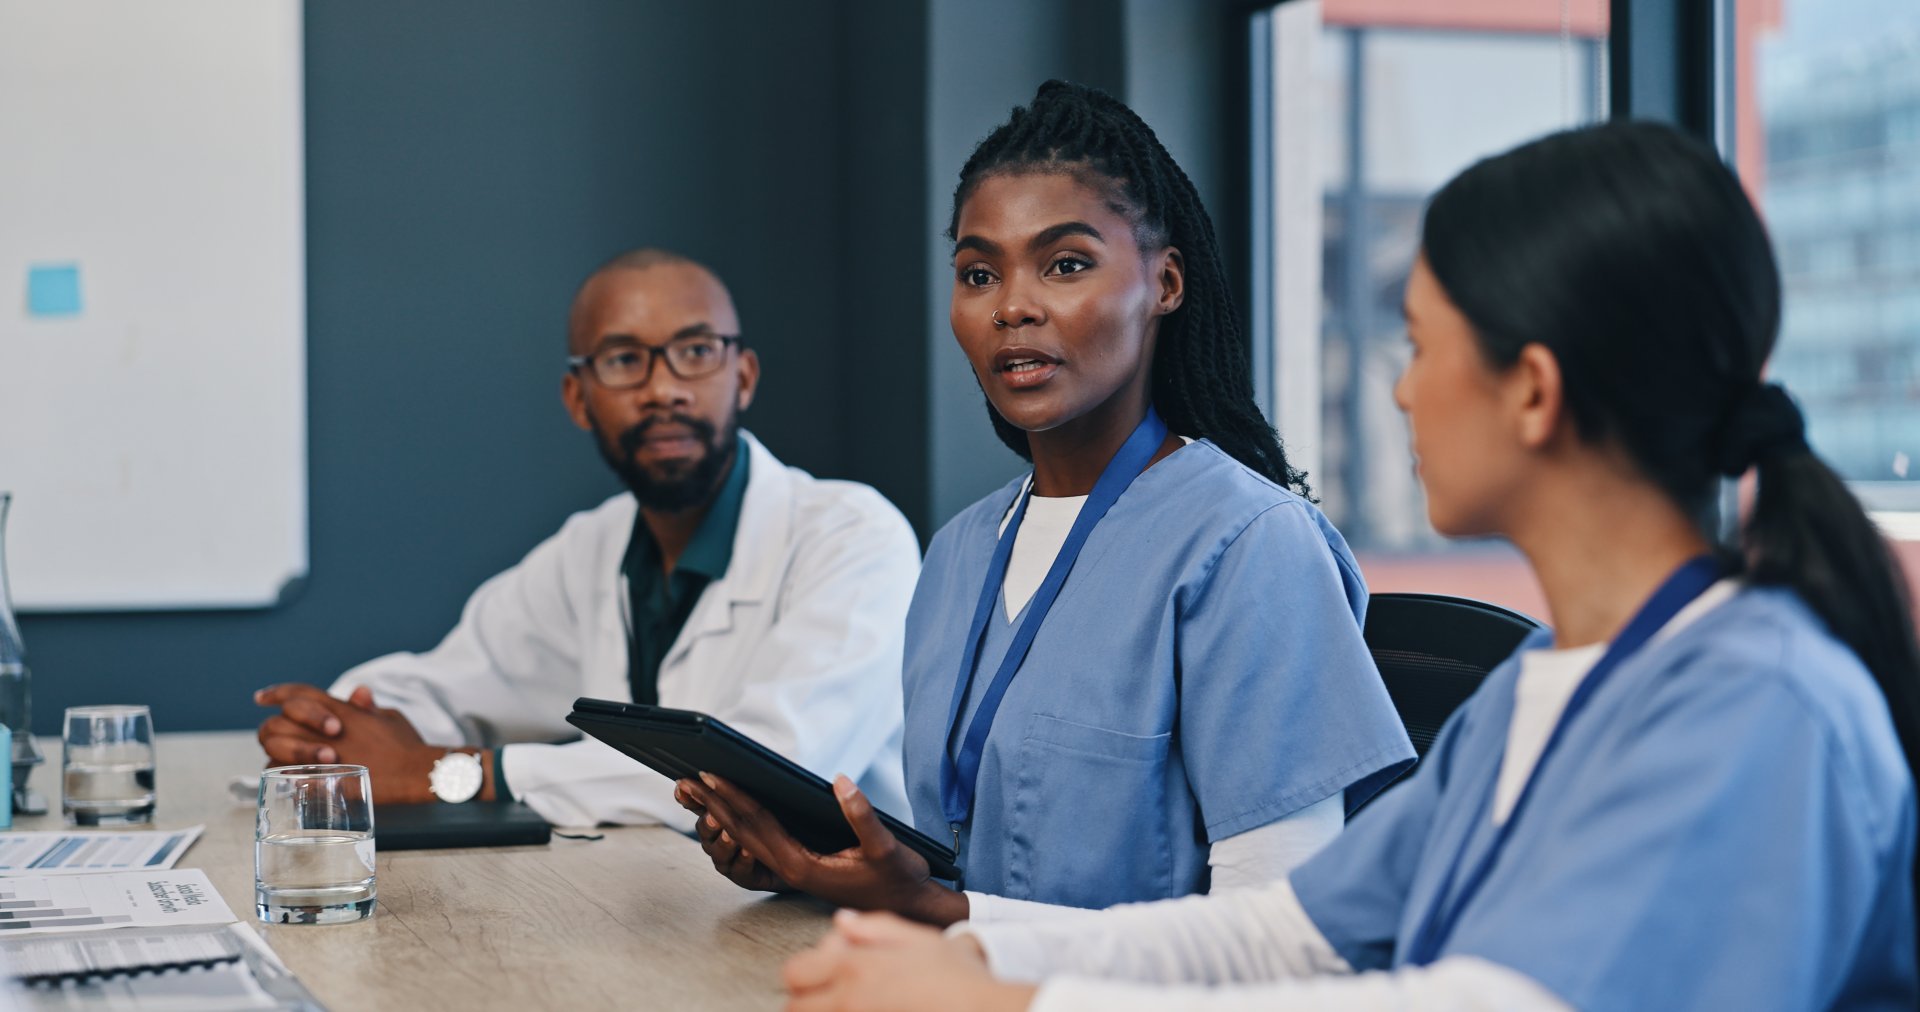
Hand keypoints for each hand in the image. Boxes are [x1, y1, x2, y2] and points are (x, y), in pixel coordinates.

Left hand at [254, 684, 455, 803]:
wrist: (418, 772)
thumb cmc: (408, 746)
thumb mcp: (389, 718)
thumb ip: (368, 708)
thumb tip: (358, 693)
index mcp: (341, 711)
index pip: (300, 694)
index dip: (277, 693)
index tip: (261, 697)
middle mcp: (327, 731)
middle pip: (278, 722)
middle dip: (273, 728)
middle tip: (280, 737)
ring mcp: (324, 756)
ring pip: (277, 751)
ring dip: (276, 755)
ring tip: (285, 760)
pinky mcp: (325, 780)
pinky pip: (288, 778)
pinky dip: (284, 778)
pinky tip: (290, 780)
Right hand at [675, 779, 790, 892]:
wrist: (791, 860)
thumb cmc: (771, 828)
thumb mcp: (754, 802)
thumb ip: (736, 787)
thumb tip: (723, 768)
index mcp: (718, 818)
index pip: (698, 805)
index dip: (688, 796)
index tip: (683, 785)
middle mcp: (718, 840)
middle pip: (705, 830)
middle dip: (708, 822)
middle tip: (712, 814)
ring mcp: (728, 860)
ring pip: (719, 852)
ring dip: (724, 842)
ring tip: (732, 835)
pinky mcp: (744, 877)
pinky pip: (740, 871)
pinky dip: (743, 861)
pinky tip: (750, 852)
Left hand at [681, 773, 967, 925]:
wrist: (906, 906)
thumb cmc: (897, 878)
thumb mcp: (886, 847)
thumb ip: (862, 816)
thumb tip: (840, 781)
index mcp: (802, 866)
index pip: (759, 824)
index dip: (733, 798)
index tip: (710, 776)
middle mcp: (790, 869)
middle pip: (742, 831)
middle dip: (712, 804)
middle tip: (684, 781)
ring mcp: (791, 869)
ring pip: (745, 837)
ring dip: (718, 813)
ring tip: (694, 791)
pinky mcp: (797, 865)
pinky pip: (758, 841)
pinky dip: (738, 822)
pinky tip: (726, 809)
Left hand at [782, 909, 1033, 1011]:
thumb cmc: (957, 978)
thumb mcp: (920, 937)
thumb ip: (874, 926)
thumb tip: (841, 921)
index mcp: (854, 966)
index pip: (794, 973)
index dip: (806, 973)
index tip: (827, 973)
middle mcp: (847, 999)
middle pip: (794, 1007)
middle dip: (806, 1000)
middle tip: (833, 997)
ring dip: (823, 1011)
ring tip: (855, 1004)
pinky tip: (871, 1010)